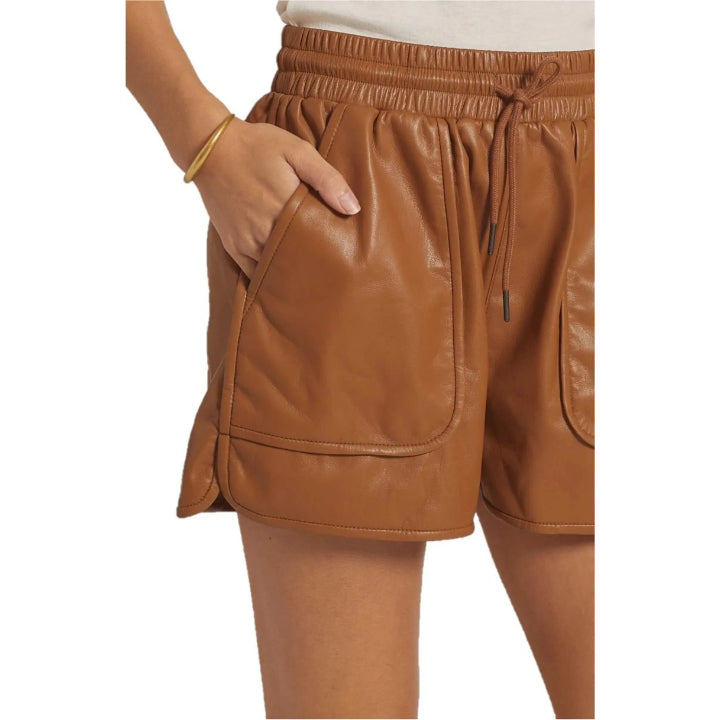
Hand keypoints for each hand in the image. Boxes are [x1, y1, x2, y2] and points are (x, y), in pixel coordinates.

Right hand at [192, 117, 360, 278]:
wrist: (210, 147)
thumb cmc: (257, 146)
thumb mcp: (298, 151)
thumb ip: (327, 179)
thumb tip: (353, 209)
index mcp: (285, 209)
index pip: (316, 244)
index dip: (331, 253)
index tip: (344, 257)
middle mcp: (264, 231)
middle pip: (297, 260)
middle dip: (314, 265)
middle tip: (332, 271)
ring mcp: (246, 241)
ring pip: (276, 269)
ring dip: (292, 272)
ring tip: (311, 276)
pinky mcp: (233, 245)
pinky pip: (254, 271)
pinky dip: (269, 275)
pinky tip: (283, 278)